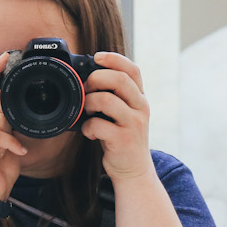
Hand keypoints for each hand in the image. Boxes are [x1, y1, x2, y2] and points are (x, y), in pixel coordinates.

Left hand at [82, 52, 152, 181]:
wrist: (133, 170)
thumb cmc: (122, 137)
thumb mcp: (125, 113)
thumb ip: (114, 96)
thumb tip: (87, 78)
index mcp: (140, 97)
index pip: (132, 70)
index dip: (114, 59)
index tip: (96, 56)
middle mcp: (140, 107)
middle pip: (120, 80)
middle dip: (97, 78)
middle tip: (86, 87)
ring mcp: (133, 123)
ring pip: (107, 100)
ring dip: (89, 102)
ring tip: (86, 110)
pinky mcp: (123, 140)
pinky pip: (99, 125)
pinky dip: (87, 126)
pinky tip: (88, 131)